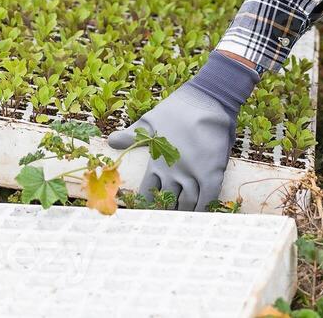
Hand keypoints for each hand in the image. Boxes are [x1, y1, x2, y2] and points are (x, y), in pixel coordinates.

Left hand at [108, 51, 257, 210]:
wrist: (207, 98)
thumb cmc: (177, 109)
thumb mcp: (150, 121)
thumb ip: (132, 135)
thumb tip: (110, 142)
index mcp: (157, 160)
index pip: (148, 191)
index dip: (147, 204)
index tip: (146, 213)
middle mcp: (173, 169)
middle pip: (167, 200)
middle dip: (165, 212)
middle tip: (165, 224)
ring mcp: (193, 171)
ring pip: (188, 202)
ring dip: (184, 214)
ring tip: (182, 223)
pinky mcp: (212, 170)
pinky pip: (208, 196)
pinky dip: (204, 208)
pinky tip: (201, 215)